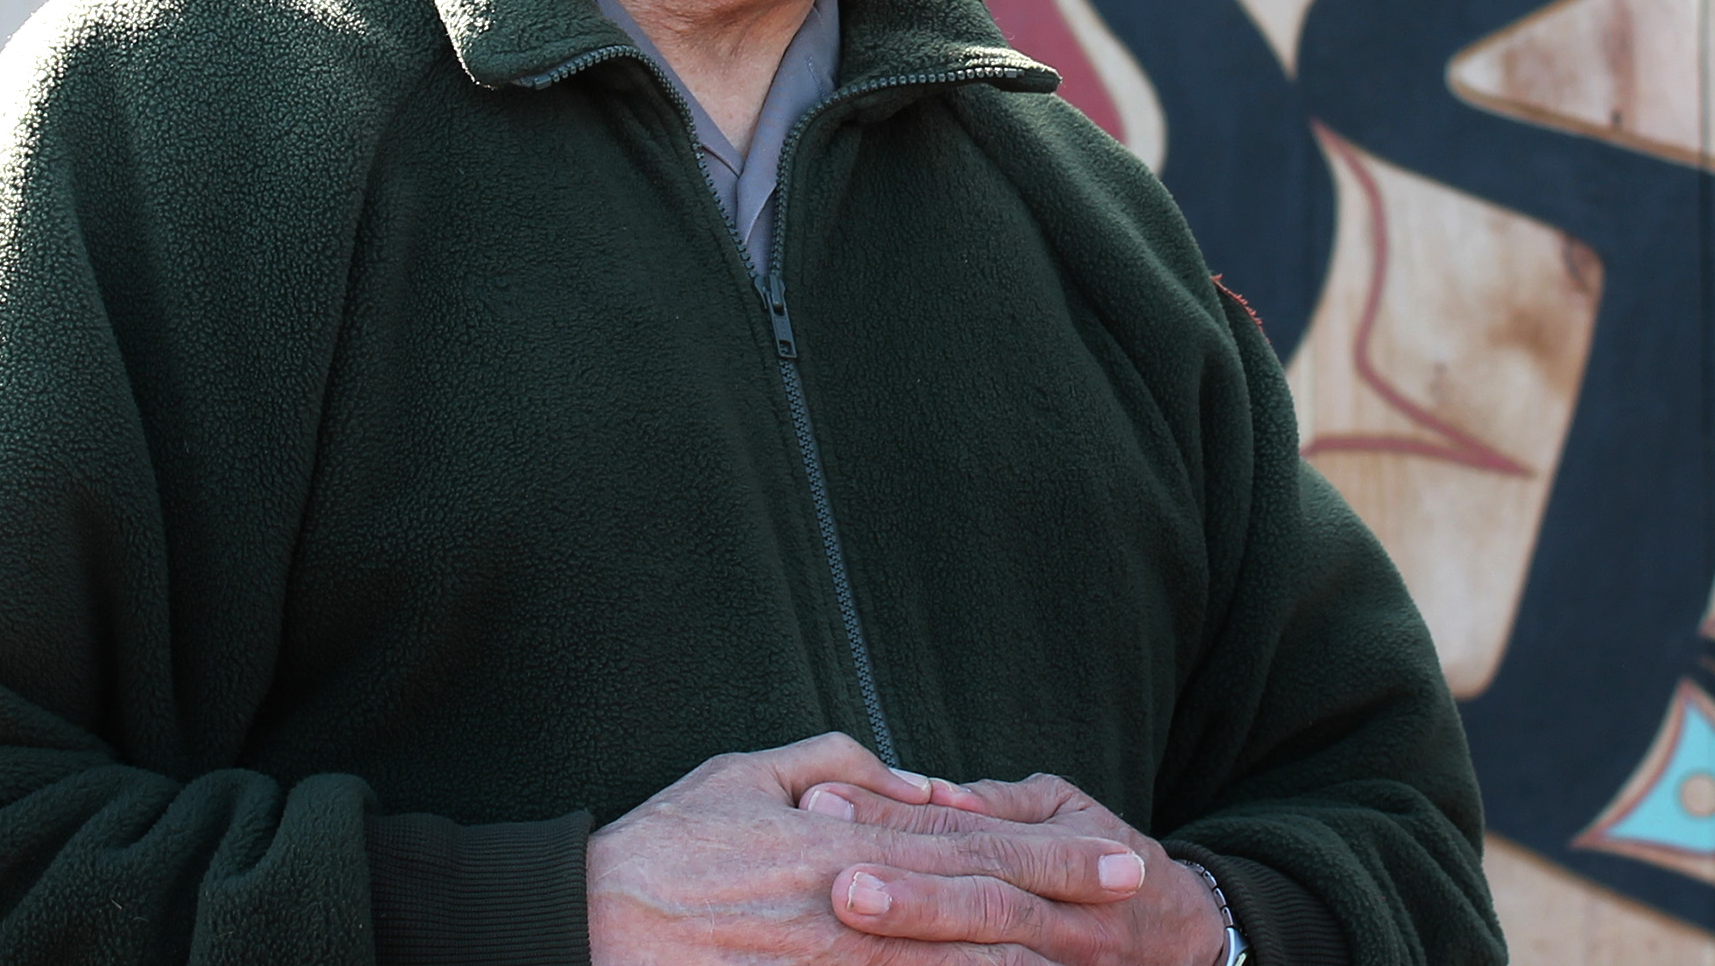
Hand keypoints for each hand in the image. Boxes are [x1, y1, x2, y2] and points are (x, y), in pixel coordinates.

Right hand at [590, 734, 1147, 964]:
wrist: (578, 926)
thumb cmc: (661, 848)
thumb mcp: (747, 775)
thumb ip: (841, 768)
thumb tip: (915, 780)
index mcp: (848, 845)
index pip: (977, 846)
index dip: (1055, 856)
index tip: (1119, 859)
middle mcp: (854, 909)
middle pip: (986, 913)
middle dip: (1069, 914)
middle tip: (1135, 910)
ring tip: (1098, 963)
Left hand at [802, 771, 1231, 965]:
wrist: (1186, 942)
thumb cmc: (1114, 862)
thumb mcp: (1072, 814)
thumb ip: (1000, 807)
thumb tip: (931, 794)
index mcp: (1073, 857)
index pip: (975, 837)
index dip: (900, 821)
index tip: (825, 803)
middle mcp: (1071, 918)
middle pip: (985, 904)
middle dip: (912, 897)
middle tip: (837, 883)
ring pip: (988, 960)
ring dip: (918, 946)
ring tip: (850, 924)